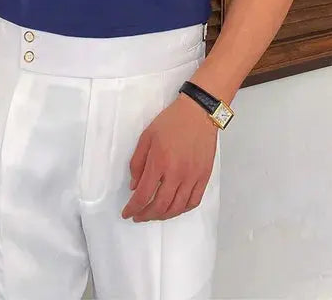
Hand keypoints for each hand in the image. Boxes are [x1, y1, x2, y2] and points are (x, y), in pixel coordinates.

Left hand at [121, 94, 217, 221]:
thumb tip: (134, 186)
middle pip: (160, 205)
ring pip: (177, 208)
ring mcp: (193, 177)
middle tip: (138, 216)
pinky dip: (182, 210)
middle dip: (146, 215)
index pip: (144, 194)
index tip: (127, 213)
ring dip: (163, 216)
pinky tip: (174, 208)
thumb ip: (137, 163)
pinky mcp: (204, 177)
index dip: (133, 207)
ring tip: (153, 214)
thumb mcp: (146, 137)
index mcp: (159, 162)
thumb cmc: (170, 122)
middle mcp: (177, 173)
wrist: (199, 114)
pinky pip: (193, 201)